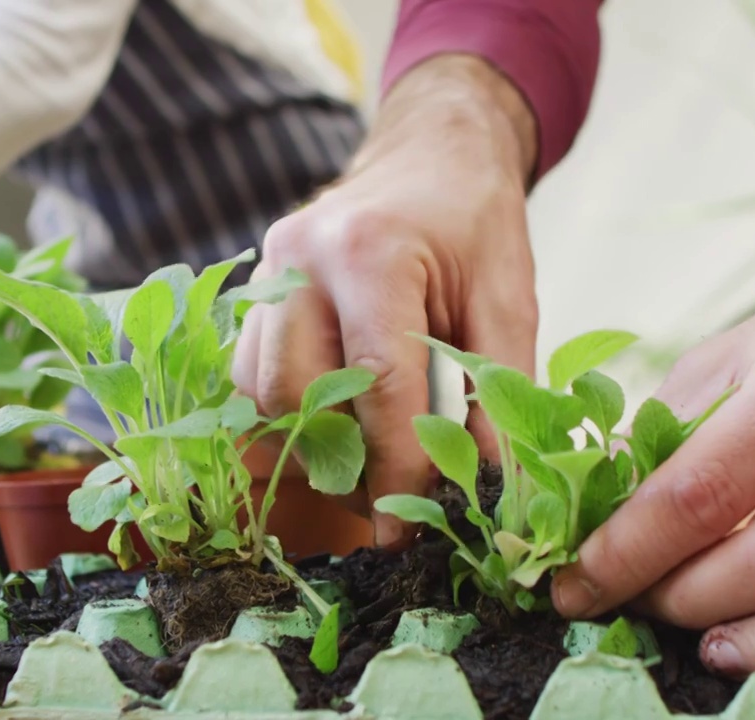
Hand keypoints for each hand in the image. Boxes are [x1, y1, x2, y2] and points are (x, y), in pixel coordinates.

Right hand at [231, 55, 540, 545]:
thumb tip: (492, 487)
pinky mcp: (254, 287)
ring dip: (306, 447)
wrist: (430, 153)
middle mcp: (300, 260)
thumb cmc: (474, 221)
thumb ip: (499, 389)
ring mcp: (266, 270)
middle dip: (342, 468)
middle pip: (296, 397)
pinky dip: (285, 416)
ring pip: (257, 393)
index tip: (409, 530)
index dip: (395, 468)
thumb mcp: (507, 296)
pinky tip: (333, 427)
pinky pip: (247, 374)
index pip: (375, 384)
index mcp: (371, 252)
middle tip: (388, 504)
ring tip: (365, 468)